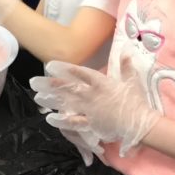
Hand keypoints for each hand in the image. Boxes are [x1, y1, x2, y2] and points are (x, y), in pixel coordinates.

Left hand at [30, 55, 158, 155]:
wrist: (140, 123)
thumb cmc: (136, 102)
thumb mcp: (132, 81)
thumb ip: (126, 66)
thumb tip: (127, 50)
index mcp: (102, 83)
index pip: (79, 73)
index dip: (64, 69)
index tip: (50, 65)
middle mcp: (92, 95)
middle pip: (67, 88)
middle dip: (50, 84)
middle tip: (34, 82)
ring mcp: (90, 110)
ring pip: (67, 103)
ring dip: (51, 100)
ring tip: (37, 97)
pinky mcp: (91, 124)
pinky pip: (74, 122)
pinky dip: (62, 121)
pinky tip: (50, 118)